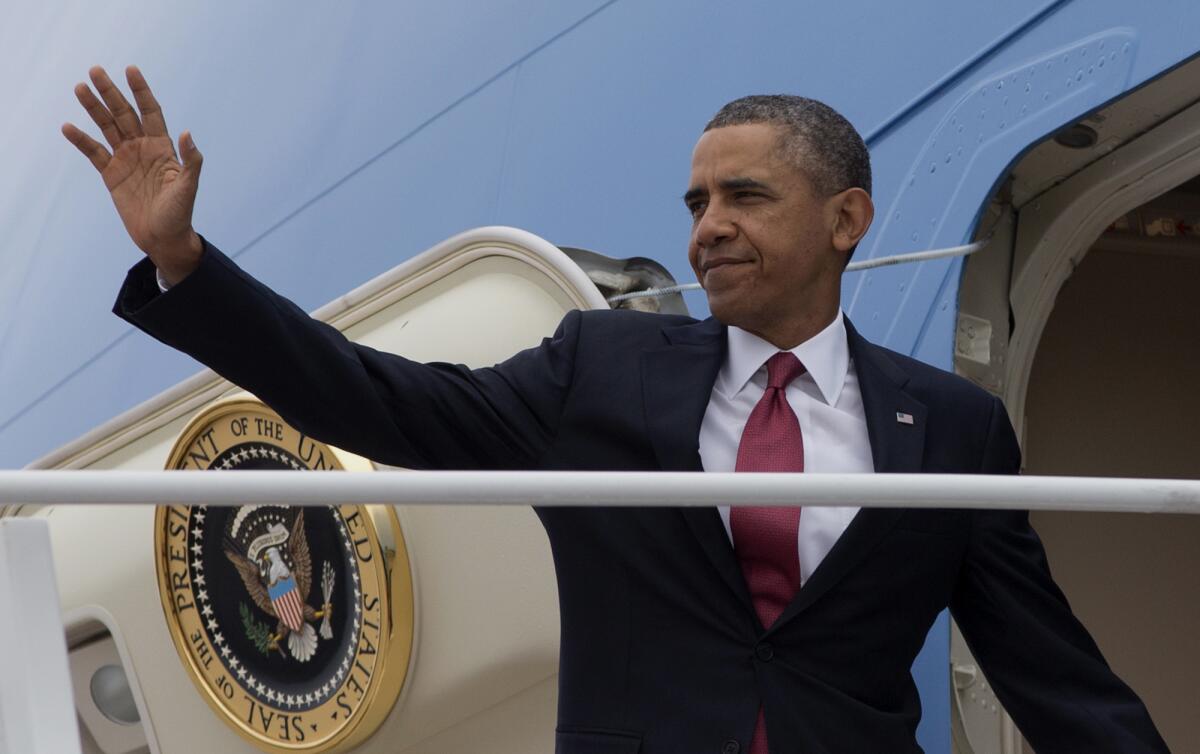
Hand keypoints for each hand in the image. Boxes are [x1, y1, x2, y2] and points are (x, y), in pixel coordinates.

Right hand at [63, 66, 203, 284]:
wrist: (164, 238)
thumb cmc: (180, 214)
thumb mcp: (188, 187)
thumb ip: (191, 161)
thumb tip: (188, 133)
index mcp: (163, 147)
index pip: (151, 112)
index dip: (141, 91)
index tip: (131, 70)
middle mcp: (143, 148)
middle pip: (124, 114)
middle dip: (111, 92)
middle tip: (95, 70)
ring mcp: (126, 159)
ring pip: (107, 127)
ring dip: (93, 108)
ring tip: (79, 87)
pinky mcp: (111, 175)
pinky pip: (94, 152)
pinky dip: (81, 140)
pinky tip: (68, 126)